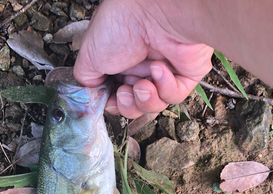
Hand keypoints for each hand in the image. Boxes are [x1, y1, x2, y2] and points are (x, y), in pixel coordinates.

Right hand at [74, 0, 212, 117]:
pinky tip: (159, 69)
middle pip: (135, 104)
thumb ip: (87, 79)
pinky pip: (174, 96)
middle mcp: (142, 66)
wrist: (156, 9)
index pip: (117, 95)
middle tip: (124, 93)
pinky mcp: (186, 74)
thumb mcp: (89, 54)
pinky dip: (164, 88)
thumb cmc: (122, 22)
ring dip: (145, 100)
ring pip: (154, 105)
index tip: (109, 100)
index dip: (113, 103)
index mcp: (121, 60)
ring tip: (142, 85)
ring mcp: (165, 71)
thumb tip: (92, 95)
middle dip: (128, 105)